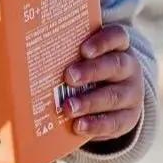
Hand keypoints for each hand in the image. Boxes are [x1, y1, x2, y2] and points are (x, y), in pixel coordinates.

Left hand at [63, 24, 143, 142]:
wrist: (118, 100)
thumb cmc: (92, 72)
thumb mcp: (88, 60)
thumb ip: (70, 55)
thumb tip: (30, 55)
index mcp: (119, 47)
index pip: (117, 36)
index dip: (102, 42)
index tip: (83, 50)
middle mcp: (129, 67)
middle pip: (115, 65)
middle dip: (91, 71)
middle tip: (68, 77)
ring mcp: (132, 93)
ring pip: (115, 96)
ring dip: (89, 102)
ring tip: (68, 107)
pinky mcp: (129, 118)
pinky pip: (115, 122)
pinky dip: (96, 125)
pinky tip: (78, 126)